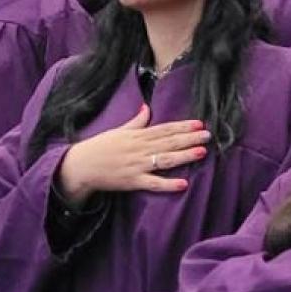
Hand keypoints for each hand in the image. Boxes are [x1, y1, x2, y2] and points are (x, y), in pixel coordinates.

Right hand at [55, 104, 210, 205]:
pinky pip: (153, 183)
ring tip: (202, 152)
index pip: (165, 129)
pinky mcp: (133, 181)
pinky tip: (183, 184)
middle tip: (209, 135)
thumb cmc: (100, 147)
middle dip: (190, 138)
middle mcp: (140, 149)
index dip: (182, 126)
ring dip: (184, 156)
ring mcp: (137, 165)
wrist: (81, 165)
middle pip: (169, 142)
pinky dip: (168, 184)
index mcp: (138, 136)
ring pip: (165, 159)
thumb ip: (136, 121)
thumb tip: (146, 107)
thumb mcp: (118, 130)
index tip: (199, 123)